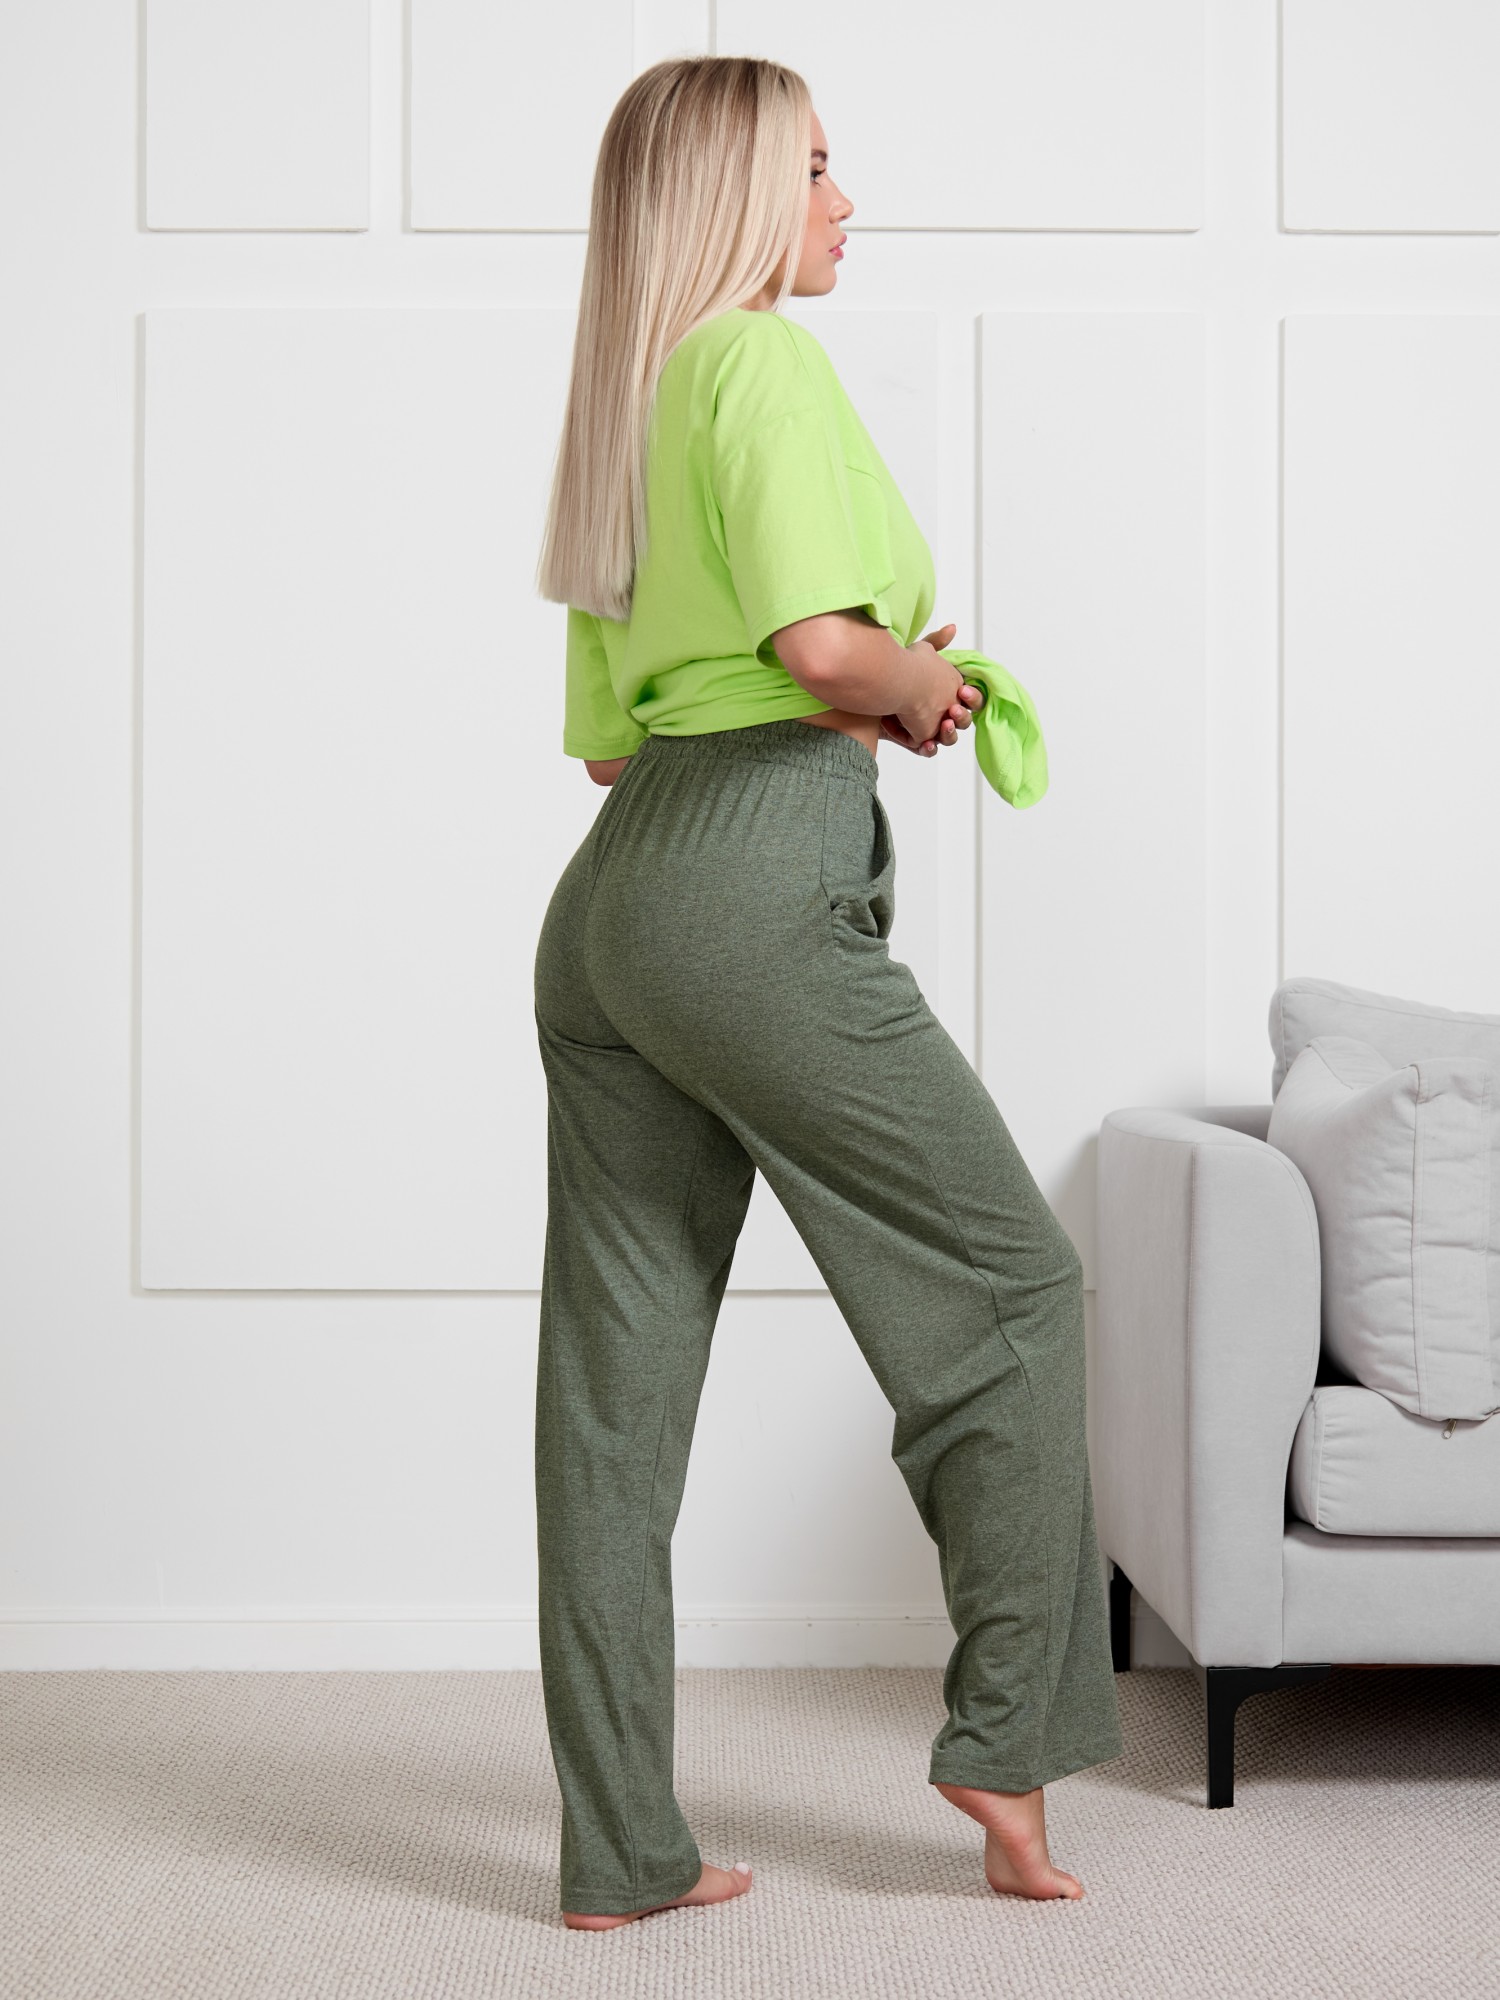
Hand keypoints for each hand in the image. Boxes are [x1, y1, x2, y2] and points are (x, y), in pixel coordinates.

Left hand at [879, 623, 984, 755]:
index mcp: (947, 696)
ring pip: (948, 738)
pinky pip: (927, 750)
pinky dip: (929, 748)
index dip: (971, 697)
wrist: (868, 694)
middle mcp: (941, 715)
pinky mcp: (914, 743)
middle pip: (963, 721)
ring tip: (945, 724)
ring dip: (950, 733)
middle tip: (954, 709)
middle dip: (963, 716)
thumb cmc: (893, 675)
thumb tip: (953, 627)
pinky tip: (927, 742)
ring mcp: (929, 730)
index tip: (964, 691)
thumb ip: (934, 644)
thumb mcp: (915, 656)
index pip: (969, 699)